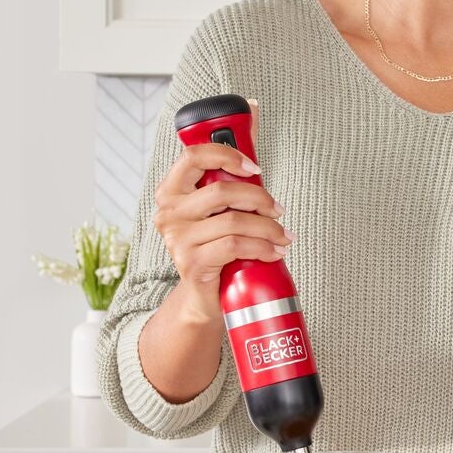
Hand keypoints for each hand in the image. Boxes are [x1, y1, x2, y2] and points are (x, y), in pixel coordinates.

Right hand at [153, 143, 291, 318]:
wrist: (204, 296)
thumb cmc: (216, 249)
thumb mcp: (217, 214)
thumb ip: (228, 189)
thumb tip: (255, 164)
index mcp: (171, 193)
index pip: (193, 157)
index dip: (227, 155)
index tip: (254, 169)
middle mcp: (169, 213)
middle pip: (222, 191)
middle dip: (259, 199)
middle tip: (277, 211)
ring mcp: (178, 239)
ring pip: (233, 221)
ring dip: (268, 228)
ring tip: (283, 237)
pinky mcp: (191, 263)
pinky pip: (234, 246)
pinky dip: (262, 247)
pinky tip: (274, 252)